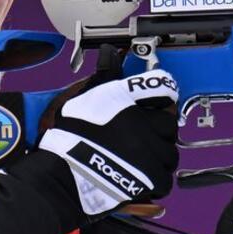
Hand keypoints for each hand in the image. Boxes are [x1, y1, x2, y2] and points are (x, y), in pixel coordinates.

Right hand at [36, 63, 180, 217]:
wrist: (63, 172)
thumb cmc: (69, 135)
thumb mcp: (83, 97)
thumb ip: (103, 75)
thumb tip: (110, 53)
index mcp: (130, 101)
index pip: (162, 87)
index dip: (162, 94)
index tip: (160, 101)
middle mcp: (144, 124)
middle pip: (169, 124)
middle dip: (160, 130)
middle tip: (145, 136)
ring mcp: (149, 152)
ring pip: (169, 154)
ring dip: (159, 156)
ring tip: (141, 159)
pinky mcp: (149, 179)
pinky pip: (164, 179)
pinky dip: (156, 180)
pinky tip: (141, 178)